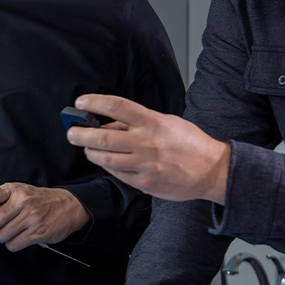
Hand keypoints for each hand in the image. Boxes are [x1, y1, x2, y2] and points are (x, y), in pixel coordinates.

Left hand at [0, 183, 88, 251]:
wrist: (68, 205)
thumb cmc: (39, 199)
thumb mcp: (17, 194)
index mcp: (12, 190)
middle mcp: (21, 202)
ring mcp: (30, 217)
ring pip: (1, 236)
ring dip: (1, 237)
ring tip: (11, 230)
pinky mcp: (37, 232)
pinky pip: (13, 245)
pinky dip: (12, 244)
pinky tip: (20, 236)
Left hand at [67, 94, 231, 203]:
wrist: (213, 171)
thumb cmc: (191, 143)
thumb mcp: (168, 122)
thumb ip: (139, 122)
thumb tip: (111, 121)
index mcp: (153, 122)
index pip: (118, 107)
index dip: (95, 102)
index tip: (81, 102)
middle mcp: (147, 143)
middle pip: (104, 136)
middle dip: (81, 134)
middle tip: (72, 132)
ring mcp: (145, 164)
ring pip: (106, 159)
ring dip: (91, 152)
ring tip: (87, 148)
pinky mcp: (145, 183)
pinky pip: (118, 174)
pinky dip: (108, 167)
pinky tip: (106, 161)